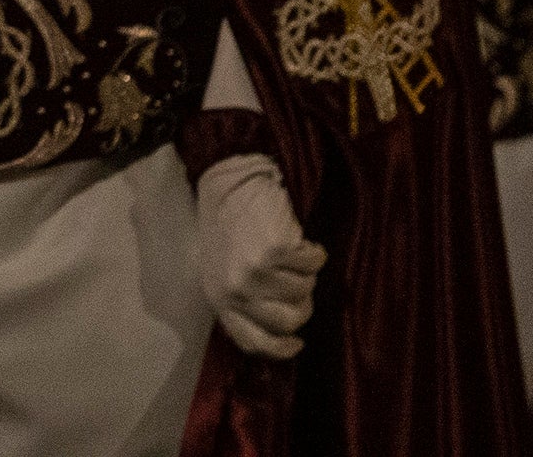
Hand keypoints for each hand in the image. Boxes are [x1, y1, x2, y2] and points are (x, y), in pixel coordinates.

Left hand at [196, 152, 324, 357]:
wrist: (230, 183)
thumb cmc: (229, 227)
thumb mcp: (223, 270)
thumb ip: (243, 302)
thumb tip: (281, 334)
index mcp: (218, 298)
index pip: (253, 342)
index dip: (280, 348)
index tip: (297, 343)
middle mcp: (234, 290)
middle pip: (289, 321)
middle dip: (302, 303)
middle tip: (297, 280)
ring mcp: (255, 272)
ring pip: (305, 292)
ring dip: (305, 272)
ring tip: (288, 251)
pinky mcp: (275, 251)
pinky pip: (313, 264)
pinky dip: (313, 251)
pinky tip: (298, 238)